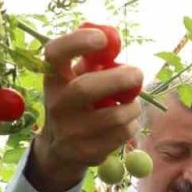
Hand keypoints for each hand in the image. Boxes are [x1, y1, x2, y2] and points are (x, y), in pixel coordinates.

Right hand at [26, 28, 142, 191]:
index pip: (55, 54)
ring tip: (130, 104)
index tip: (102, 38)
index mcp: (53, 79)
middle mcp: (57, 104)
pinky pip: (122, 134)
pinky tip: (124, 123)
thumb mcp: (76, 78)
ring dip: (132, 107)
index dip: (77, 42)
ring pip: (114, 116)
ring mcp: (70, 132)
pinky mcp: (87, 152)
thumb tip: (114, 38)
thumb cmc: (77, 101)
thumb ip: (93, 59)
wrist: (61, 149)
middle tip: (138, 74)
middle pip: (86, 88)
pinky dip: (131, 125)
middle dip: (120, 79)